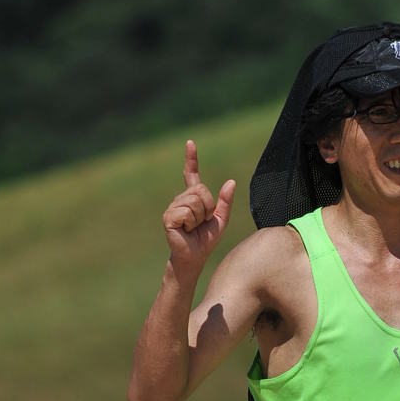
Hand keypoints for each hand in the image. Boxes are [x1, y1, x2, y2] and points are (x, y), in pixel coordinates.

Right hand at [162, 140, 234, 277]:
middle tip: (202, 222)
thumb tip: (231, 181)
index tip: (190, 143)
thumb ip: (225, 202)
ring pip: (195, 201)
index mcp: (193, 198)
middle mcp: (181, 199)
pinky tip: (186, 230)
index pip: (191, 174)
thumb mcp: (221, 220)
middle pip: (201, 190)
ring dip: (200, 217)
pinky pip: (187, 211)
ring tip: (193, 227)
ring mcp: (173, 207)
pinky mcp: (168, 217)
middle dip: (208, 208)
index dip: (191, 159)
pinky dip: (191, 222)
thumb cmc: (206, 240)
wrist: (195, 257)